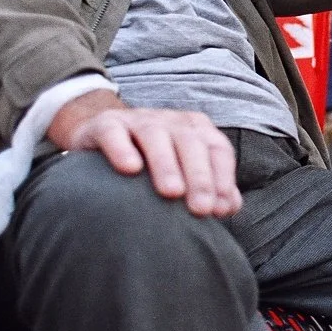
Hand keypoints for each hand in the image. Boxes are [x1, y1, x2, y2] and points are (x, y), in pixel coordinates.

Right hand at [46, 89, 240, 216]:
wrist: (102, 142)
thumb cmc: (150, 167)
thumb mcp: (181, 175)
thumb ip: (208, 188)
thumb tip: (229, 206)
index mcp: (195, 130)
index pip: (217, 149)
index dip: (222, 178)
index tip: (220, 210)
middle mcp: (169, 121)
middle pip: (190, 142)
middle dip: (199, 176)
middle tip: (200, 209)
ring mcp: (136, 120)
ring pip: (155, 135)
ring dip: (166, 164)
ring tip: (171, 193)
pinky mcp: (105, 124)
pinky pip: (113, 131)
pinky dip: (122, 148)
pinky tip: (130, 169)